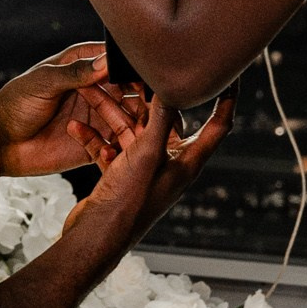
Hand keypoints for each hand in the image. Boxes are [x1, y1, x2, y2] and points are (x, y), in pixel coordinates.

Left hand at [0, 45, 146, 176]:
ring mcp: (97, 116)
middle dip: (142, 94)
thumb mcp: (42, 83)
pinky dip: (124, 144)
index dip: (131, 64)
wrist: (1, 144)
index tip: (145, 71)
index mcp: (82, 66)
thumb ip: (74, 73)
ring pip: (130, 115)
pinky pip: (119, 143)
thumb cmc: (15, 105)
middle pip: (130, 88)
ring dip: (138, 120)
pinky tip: (121, 146)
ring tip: (141, 127)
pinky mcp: (96, 142)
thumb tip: (106, 62)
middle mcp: (95, 90)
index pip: (114, 59)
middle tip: (151, 103)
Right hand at [65, 91, 234, 257]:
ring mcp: (143, 170)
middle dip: (149, 95)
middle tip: (137, 67)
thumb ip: (162, 119)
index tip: (229, 74)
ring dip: (113, 112)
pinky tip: (77, 126)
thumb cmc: (128, 203)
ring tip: (92, 90)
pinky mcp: (120, 177)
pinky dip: (96, 137)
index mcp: (187, 161)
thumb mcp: (146, 154)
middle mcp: (169, 164)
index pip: (218, 124)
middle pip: (166, 120)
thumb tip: (172, 86)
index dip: (228, 97)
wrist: (95, 240)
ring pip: (132, 131)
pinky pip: (111, 148)